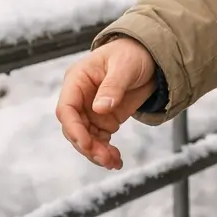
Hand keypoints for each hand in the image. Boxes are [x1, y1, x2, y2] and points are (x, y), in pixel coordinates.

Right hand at [56, 36, 158, 169]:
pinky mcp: (103, 120)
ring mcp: (90, 110)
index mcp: (77, 80)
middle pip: (74, 128)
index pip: (66, 108)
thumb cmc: (132, 54)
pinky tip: (116, 161)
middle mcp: (80, 97)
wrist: (149, 57)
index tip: (87, 144)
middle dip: (88, 146)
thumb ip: (113, 86)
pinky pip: (99, 140)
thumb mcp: (124, 66)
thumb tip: (99, 108)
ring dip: (97, 153)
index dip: (74, 129)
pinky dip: (106, 152)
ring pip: (86, 139)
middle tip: (105, 158)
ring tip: (114, 162)